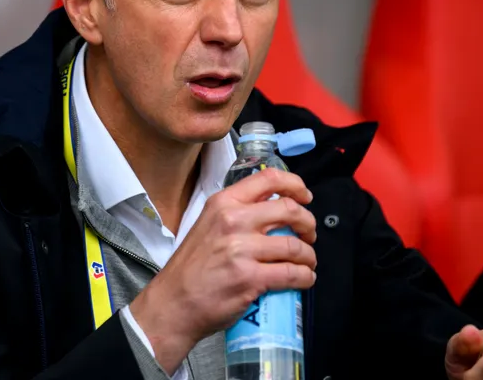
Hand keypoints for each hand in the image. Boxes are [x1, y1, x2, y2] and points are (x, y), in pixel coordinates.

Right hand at [129, 168, 316, 372]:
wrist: (173, 303)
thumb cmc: (191, 269)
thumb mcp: (208, 225)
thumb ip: (237, 214)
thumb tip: (272, 211)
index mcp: (223, 203)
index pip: (269, 178)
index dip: (295, 185)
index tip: (305, 196)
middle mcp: (233, 220)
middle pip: (290, 210)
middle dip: (308, 223)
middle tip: (309, 234)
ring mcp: (242, 249)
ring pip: (295, 246)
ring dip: (308, 255)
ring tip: (307, 262)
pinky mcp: (250, 278)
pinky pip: (292, 274)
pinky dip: (305, 277)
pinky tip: (304, 278)